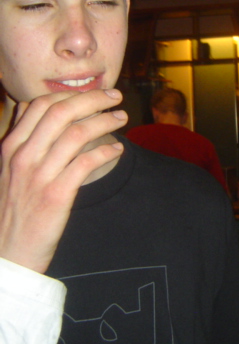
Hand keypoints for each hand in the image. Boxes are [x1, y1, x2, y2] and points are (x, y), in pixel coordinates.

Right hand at [0, 89, 126, 273]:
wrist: (9, 250)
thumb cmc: (16, 206)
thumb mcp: (9, 168)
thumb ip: (24, 138)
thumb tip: (34, 106)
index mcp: (11, 146)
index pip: (41, 105)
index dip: (73, 94)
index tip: (96, 93)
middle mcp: (22, 157)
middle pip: (62, 113)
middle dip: (93, 100)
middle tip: (116, 98)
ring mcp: (39, 176)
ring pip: (77, 134)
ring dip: (105, 122)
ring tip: (122, 119)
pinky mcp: (56, 196)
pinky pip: (87, 163)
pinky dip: (106, 151)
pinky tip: (118, 149)